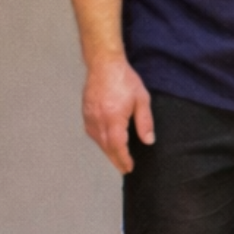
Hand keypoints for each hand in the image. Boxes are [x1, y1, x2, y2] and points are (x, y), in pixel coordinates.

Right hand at [81, 57, 153, 173]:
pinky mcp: (85, 112)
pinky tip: (106, 142)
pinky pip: (92, 132)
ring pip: (98, 141)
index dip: (123, 159)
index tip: (129, 168)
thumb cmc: (125, 80)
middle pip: (106, 147)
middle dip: (116, 159)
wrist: (104, 64)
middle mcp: (99, 120)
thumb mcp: (142, 100)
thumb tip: (148, 141)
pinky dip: (100, 140)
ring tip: (117, 158)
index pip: (117, 146)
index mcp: (113, 118)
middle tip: (124, 168)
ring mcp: (90, 116)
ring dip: (107, 151)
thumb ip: (145, 122)